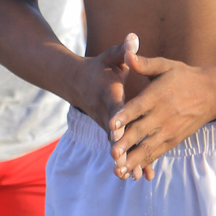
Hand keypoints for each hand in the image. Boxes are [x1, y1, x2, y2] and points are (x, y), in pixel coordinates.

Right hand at [74, 36, 152, 178]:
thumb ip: (122, 50)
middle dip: (118, 148)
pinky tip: (139, 176)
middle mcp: (105, 113)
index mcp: (108, 94)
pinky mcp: (110, 133)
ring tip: (134, 178)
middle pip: (112, 133)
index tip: (119, 132)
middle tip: (125, 164)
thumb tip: (133, 38)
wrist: (76, 83)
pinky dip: (128, 161)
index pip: (113, 108)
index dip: (118, 119)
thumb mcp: (109, 57)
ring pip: (115, 145)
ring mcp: (106, 125)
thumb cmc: (98, 68)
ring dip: (124, 160)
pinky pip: (119, 148)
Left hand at [108, 50, 215, 181]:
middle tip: (112, 154)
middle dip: (126, 143)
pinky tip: (132, 173)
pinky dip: (145, 163)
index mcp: (157, 95)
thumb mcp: (166, 65)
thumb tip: (127, 54)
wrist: (212, 94)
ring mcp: (169, 130)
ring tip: (118, 171)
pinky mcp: (173, 140)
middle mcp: (163, 115)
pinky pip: (157, 153)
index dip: (124, 115)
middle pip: (141, 131)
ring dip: (133, 160)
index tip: (111, 124)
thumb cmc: (184, 77)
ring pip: (148, 147)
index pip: (138, 107)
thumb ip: (145, 63)